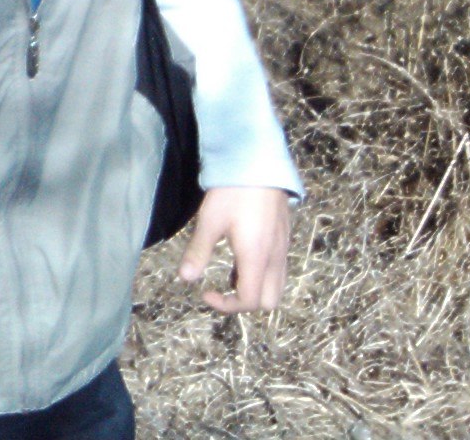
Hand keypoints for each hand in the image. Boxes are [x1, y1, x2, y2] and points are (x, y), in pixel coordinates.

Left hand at [178, 186, 290, 313]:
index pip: (250, 301)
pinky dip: (263, 275)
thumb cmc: (232, 192)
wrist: (259, 163)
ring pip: (277, 287)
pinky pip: (279, 270)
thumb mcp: (210, 221)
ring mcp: (283, 249)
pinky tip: (243, 257)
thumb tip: (185, 278)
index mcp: (257, 258)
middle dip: (246, 302)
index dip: (227, 305)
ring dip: (256, 289)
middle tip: (223, 288)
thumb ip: (198, 251)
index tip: (206, 292)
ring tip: (231, 273)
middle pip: (270, 302)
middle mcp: (275, 259)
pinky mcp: (284, 239)